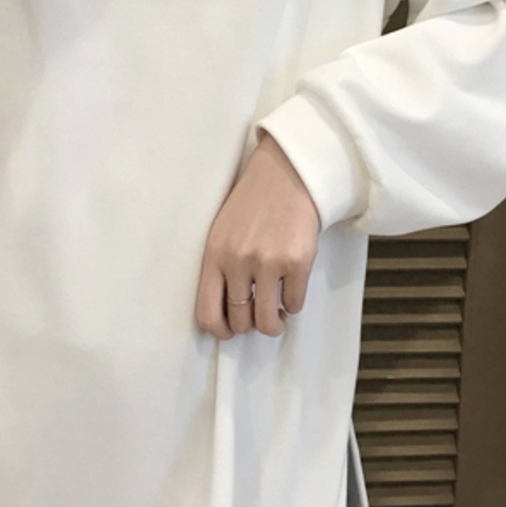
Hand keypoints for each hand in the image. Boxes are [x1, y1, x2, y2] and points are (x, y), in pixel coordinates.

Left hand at [196, 132, 320, 339]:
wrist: (286, 175)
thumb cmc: (253, 206)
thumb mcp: (221, 233)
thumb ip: (220, 269)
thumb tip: (227, 312)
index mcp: (214, 256)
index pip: (207, 314)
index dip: (220, 330)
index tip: (231, 330)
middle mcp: (238, 262)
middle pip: (241, 321)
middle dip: (252, 324)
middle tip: (260, 313)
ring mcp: (268, 263)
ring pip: (268, 321)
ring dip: (274, 323)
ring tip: (277, 313)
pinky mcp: (297, 262)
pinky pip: (294, 304)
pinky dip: (293, 304)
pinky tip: (291, 289)